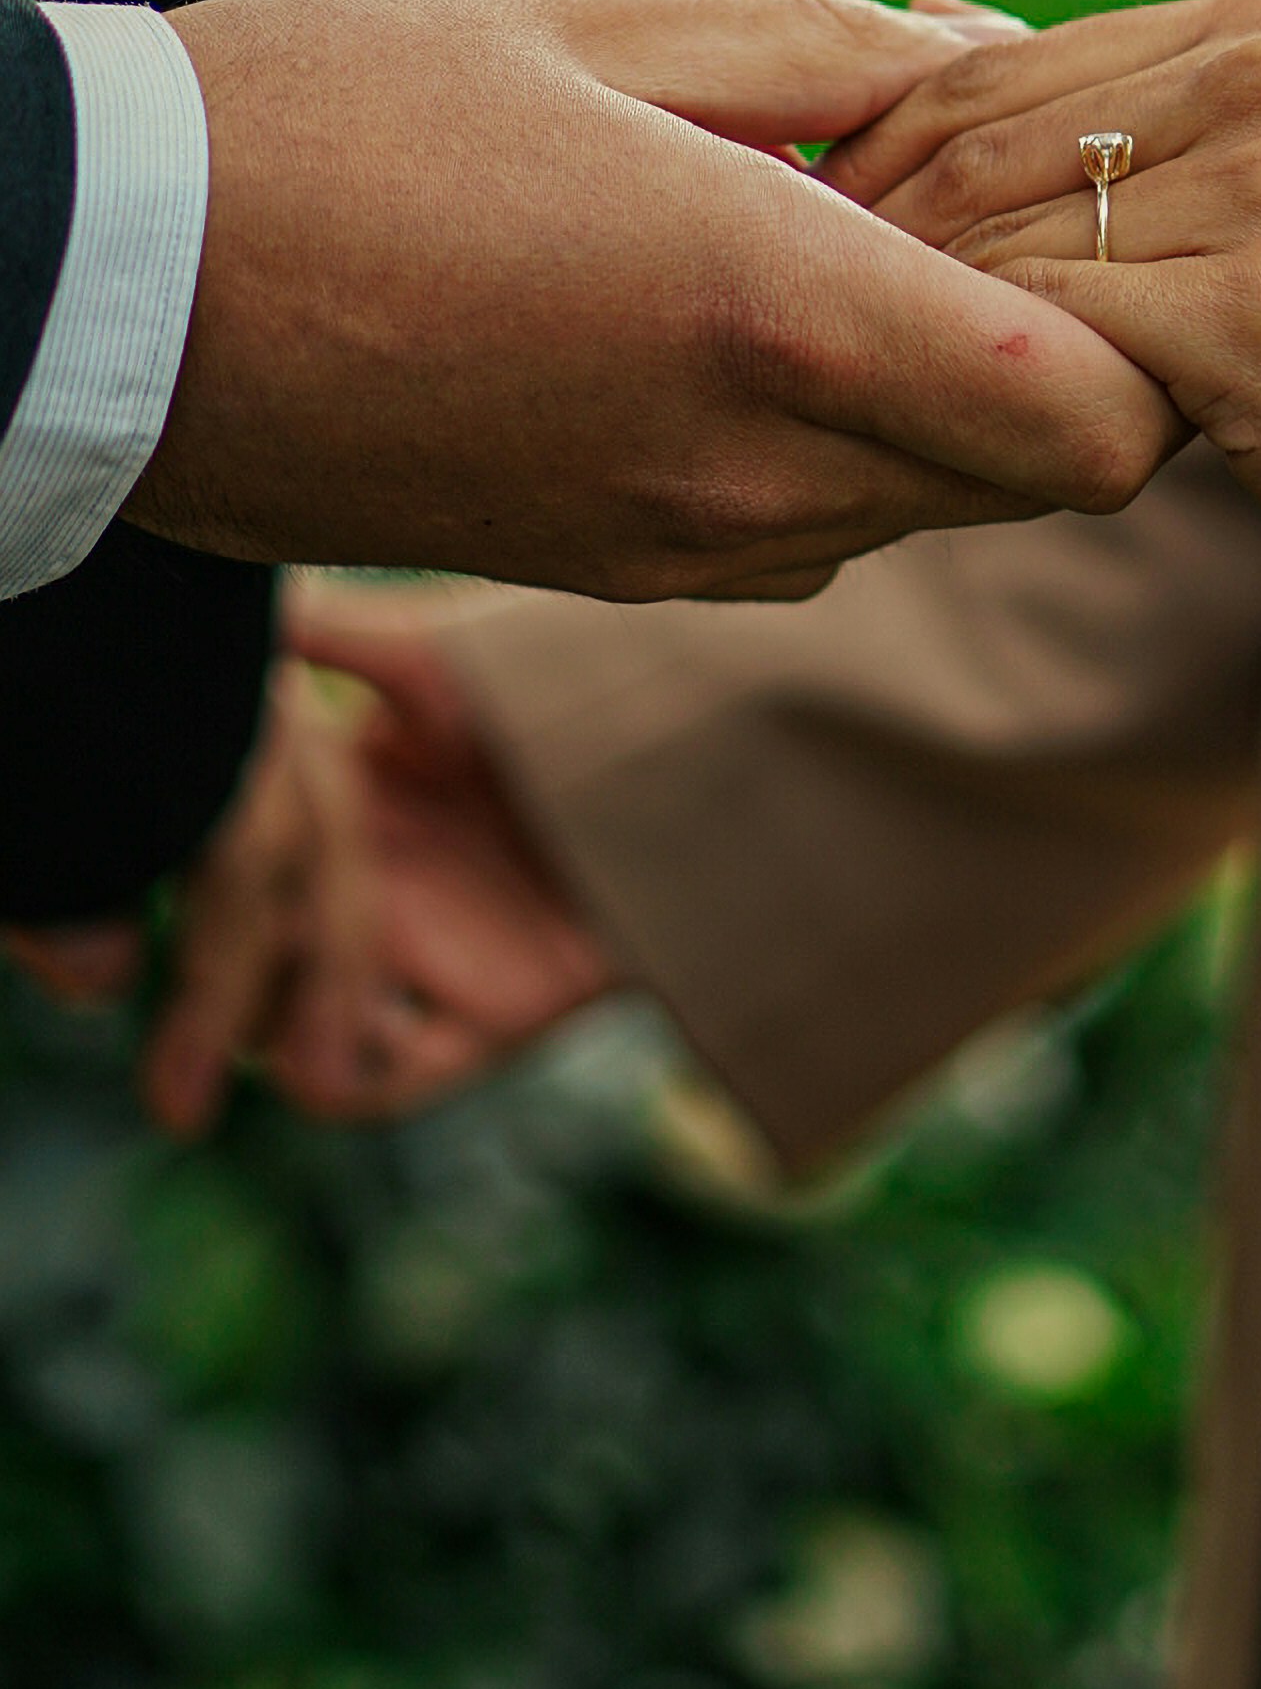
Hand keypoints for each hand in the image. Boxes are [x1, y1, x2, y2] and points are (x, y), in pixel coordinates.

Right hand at [125, 0, 1176, 601]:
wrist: (104, 298)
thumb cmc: (333, 115)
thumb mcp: (590, 18)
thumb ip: (827, 48)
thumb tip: (990, 62)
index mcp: (773, 313)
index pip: (1102, 425)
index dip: (1147, 336)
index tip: (1082, 214)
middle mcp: (751, 472)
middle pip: (1035, 474)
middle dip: (1047, 344)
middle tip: (963, 196)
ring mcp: (676, 547)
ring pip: (920, 506)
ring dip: (928, 393)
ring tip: (828, 233)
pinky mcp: (604, 573)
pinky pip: (800, 529)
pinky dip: (824, 440)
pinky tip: (727, 314)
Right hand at [132, 582, 613, 1135]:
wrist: (704, 753)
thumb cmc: (568, 685)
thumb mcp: (439, 659)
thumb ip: (335, 634)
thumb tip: (238, 605)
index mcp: (336, 794)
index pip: (220, 848)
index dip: (168, 862)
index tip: (129, 860)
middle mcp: (363, 882)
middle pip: (237, 949)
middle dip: (187, 974)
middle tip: (141, 975)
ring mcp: (420, 957)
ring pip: (292, 1023)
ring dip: (259, 1030)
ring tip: (248, 1018)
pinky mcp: (486, 1018)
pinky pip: (390, 1081)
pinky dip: (345, 1083)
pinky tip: (334, 1050)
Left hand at [825, 0, 1260, 714]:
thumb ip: (1101, 103)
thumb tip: (920, 19)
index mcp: (1259, 20)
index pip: (981, 69)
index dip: (865, 164)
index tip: (794, 249)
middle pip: (974, 146)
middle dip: (861, 244)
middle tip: (787, 330)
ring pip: (999, 243)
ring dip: (916, 324)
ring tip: (867, 388)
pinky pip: (1053, 336)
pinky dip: (990, 386)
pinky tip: (969, 436)